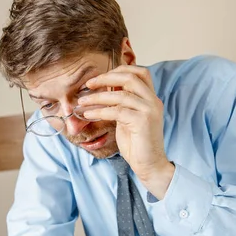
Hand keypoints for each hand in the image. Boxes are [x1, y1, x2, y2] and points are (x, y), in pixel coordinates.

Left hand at [79, 66, 174, 198]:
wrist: (150, 165)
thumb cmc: (137, 144)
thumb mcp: (128, 119)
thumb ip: (122, 104)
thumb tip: (105, 90)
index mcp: (151, 98)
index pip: (139, 72)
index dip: (119, 70)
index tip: (99, 78)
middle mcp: (153, 101)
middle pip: (130, 78)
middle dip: (107, 78)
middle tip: (89, 84)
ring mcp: (149, 110)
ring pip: (121, 95)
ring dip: (98, 97)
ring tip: (82, 101)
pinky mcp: (142, 122)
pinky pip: (117, 111)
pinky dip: (100, 111)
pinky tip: (88, 114)